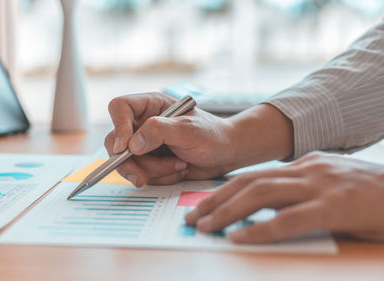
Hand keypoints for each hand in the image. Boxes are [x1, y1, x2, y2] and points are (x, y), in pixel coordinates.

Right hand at [104, 92, 236, 185]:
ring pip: (128, 163)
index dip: (118, 127)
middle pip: (115, 142)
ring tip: (179, 166)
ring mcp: (144, 145)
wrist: (225, 154)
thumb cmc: (212, 135)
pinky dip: (160, 178)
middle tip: (142, 177)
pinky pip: (141, 174)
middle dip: (131, 162)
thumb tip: (132, 145)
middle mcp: (142, 124)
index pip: (119, 108)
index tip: (126, 148)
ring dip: (153, 171)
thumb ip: (160, 131)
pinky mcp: (149, 162)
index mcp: (150, 105)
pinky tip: (178, 170)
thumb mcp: (189, 129)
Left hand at [185, 152, 383, 242]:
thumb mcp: (332, 186)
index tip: (202, 205)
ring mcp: (320, 186)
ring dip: (227, 212)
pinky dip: (261, 228)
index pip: (253, 175)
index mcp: (304, 165)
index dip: (224, 190)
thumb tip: (267, 210)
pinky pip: (290, 219)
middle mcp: (307, 170)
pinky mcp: (335, 207)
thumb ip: (301, 193)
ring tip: (205, 227)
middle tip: (192, 217)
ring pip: (261, 195)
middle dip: (215, 200)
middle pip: (248, 182)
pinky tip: (240, 238)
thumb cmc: (373, 196)